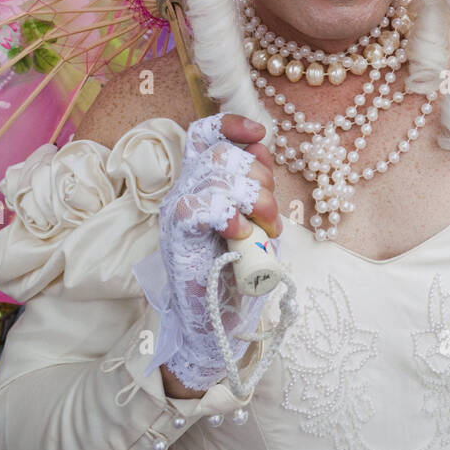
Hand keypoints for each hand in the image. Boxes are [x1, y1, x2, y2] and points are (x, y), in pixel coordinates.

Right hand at [137, 112, 283, 390]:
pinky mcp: (177, 238)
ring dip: (254, 198)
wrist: (215, 323)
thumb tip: (262, 150)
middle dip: (260, 178)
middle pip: (221, 153)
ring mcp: (178, 212)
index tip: (260, 134)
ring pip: (215, 173)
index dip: (231, 125)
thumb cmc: (236, 273)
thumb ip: (256, 186)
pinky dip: (228, 216)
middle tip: (273, 218)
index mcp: (203, 184)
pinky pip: (199, 206)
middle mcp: (186, 191)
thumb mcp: (255, 221)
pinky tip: (240, 234)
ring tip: (265, 229)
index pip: (206, 135)